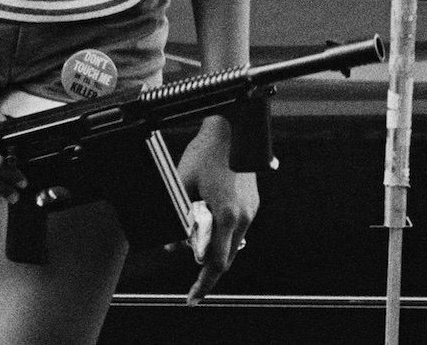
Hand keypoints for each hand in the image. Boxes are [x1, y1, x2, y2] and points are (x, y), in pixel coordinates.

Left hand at [176, 116, 258, 304]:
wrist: (232, 129)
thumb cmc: (205, 152)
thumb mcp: (182, 183)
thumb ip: (178, 216)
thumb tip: (174, 245)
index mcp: (228, 215)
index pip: (217, 263)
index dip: (203, 284)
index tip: (192, 297)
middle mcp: (244, 216)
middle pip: (227, 256)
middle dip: (208, 266)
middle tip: (191, 273)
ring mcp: (251, 210)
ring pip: (233, 243)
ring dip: (215, 247)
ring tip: (194, 239)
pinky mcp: (252, 202)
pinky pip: (238, 227)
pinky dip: (223, 232)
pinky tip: (207, 221)